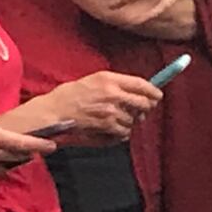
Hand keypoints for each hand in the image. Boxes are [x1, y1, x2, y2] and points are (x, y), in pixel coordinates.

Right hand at [39, 70, 161, 143]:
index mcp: (108, 79)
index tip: (157, 95)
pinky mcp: (108, 127)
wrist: (54, 112)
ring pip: (134, 120)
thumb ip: (115, 84)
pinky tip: (109, 128)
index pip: (141, 84)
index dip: (153, 91)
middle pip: (144, 103)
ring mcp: (111, 112)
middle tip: (141, 110)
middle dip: (145, 108)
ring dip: (129, 121)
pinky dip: (120, 132)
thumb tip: (137, 92)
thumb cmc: (70, 95)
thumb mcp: (92, 81)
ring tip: (113, 119)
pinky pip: (125, 133)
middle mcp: (112, 94)